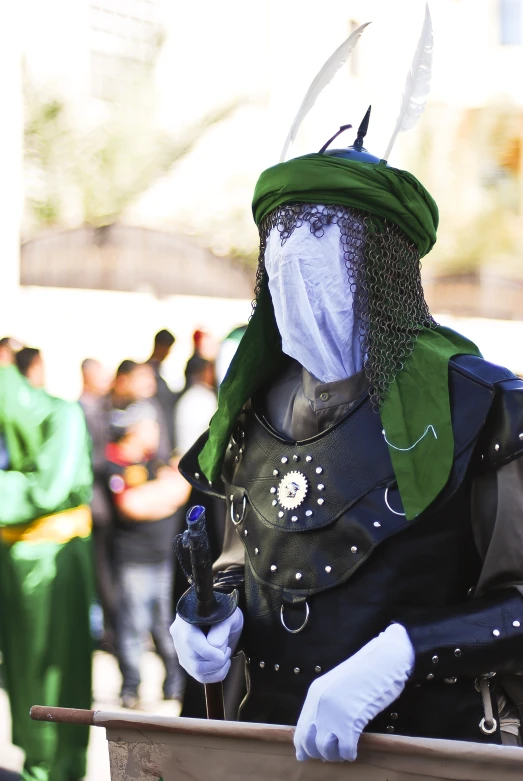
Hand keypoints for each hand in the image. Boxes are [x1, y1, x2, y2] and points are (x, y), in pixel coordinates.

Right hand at [170, 607, 243, 683]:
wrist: (223, 615)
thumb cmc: (227, 612)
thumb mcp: (229, 615)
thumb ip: (222, 628)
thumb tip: (214, 646)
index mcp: (186, 618)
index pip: (191, 640)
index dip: (210, 652)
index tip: (227, 650)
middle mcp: (178, 634)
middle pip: (194, 659)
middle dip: (216, 660)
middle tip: (228, 650)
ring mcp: (181, 649)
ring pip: (196, 670)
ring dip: (217, 669)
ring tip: (226, 657)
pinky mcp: (186, 660)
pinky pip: (198, 675)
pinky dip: (214, 675)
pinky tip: (223, 665)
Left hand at [294, 623, 413, 762]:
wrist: (383, 660)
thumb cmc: (365, 671)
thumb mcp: (337, 685)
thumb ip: (326, 703)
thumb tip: (319, 729)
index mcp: (315, 695)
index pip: (300, 730)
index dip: (305, 746)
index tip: (310, 755)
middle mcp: (319, 705)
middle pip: (309, 743)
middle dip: (320, 753)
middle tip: (334, 752)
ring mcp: (334, 713)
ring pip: (325, 750)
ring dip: (335, 755)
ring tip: (345, 750)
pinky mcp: (351, 721)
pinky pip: (345, 750)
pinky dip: (350, 754)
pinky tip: (355, 749)